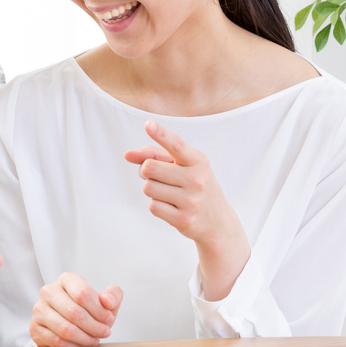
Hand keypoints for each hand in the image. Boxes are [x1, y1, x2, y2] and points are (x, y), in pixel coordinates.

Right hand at [31, 272, 122, 346]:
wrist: (69, 321)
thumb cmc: (89, 308)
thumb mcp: (106, 299)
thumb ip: (113, 295)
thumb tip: (107, 301)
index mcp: (66, 279)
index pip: (83, 294)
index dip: (99, 310)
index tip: (109, 319)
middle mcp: (49, 291)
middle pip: (74, 313)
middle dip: (94, 327)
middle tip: (105, 333)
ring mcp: (39, 309)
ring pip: (65, 329)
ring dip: (85, 338)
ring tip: (95, 340)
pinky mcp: (34, 328)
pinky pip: (56, 341)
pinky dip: (73, 346)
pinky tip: (81, 345)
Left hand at [123, 120, 249, 300]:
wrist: (217, 221)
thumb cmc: (195, 186)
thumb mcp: (184, 166)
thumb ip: (156, 155)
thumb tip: (128, 155)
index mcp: (198, 161)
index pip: (176, 145)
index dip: (161, 134)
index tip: (148, 124)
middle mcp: (197, 179)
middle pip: (150, 168)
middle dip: (146, 171)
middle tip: (157, 176)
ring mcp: (191, 201)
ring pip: (148, 187)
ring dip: (151, 189)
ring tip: (167, 192)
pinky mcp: (184, 220)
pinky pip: (153, 206)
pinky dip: (156, 205)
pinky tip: (171, 207)